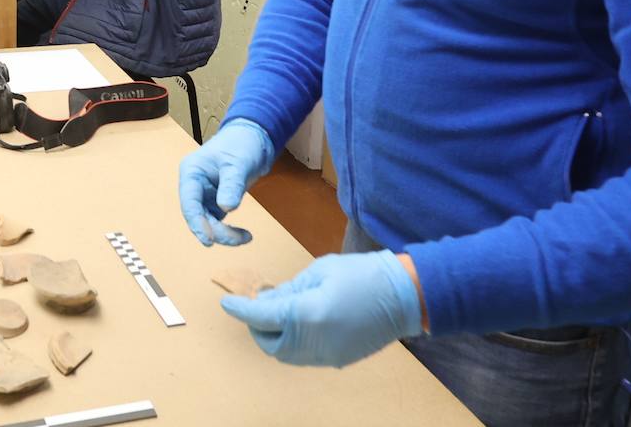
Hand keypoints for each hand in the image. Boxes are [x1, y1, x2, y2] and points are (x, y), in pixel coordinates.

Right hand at [177, 119, 275, 245]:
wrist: (255, 139)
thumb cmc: (241, 143)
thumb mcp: (238, 163)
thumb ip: (232, 185)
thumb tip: (226, 208)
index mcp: (192, 172)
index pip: (189, 202)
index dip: (197, 223)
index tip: (208, 240)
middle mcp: (195, 185)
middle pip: (198, 216)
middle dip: (216, 231)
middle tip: (238, 239)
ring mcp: (205, 195)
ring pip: (208, 222)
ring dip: (224, 233)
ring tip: (245, 237)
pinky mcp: (217, 201)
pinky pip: (218, 221)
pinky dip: (229, 230)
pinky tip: (243, 235)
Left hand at [221, 251, 423, 366]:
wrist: (403, 296)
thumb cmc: (362, 274)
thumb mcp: (319, 271)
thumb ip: (289, 288)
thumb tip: (267, 299)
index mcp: (306, 314)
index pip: (261, 316)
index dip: (240, 309)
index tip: (227, 303)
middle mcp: (313, 342)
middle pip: (269, 344)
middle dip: (257, 328)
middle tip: (258, 306)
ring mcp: (326, 355)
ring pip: (286, 355)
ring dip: (275, 337)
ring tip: (279, 314)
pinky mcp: (338, 360)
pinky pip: (305, 356)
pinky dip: (295, 343)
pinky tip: (302, 323)